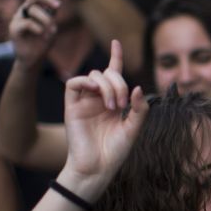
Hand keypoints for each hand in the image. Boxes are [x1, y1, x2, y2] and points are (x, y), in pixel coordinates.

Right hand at [9, 0, 60, 69]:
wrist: (34, 58)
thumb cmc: (43, 38)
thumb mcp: (52, 21)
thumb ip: (53, 6)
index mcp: (34, 6)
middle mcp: (25, 9)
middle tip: (58, 6)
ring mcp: (18, 18)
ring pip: (34, 10)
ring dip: (47, 21)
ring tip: (51, 31)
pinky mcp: (14, 29)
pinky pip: (28, 24)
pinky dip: (39, 30)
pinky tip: (42, 36)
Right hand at [62, 40, 148, 192]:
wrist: (97, 169)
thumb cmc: (115, 151)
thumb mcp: (134, 128)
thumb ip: (139, 108)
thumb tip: (139, 87)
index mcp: (113, 102)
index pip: (114, 74)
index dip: (115, 57)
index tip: (116, 42)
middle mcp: (98, 99)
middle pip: (108, 74)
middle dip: (120, 83)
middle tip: (124, 104)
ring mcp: (84, 102)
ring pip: (94, 76)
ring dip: (108, 86)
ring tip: (114, 107)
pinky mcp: (71, 107)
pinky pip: (74, 83)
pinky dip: (86, 82)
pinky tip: (96, 93)